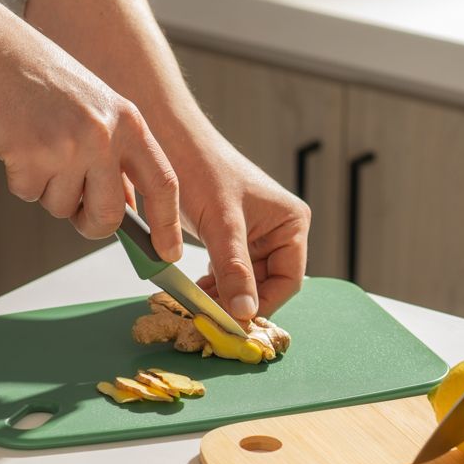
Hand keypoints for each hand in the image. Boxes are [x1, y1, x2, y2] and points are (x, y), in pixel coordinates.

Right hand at [0, 22, 181, 259]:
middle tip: (80, 213)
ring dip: (49, 192)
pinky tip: (20, 145)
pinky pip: (29, 195)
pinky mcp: (29, 154)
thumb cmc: (52, 85)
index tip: (169, 252)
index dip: (168, 224)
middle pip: (110, 215)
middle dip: (94, 225)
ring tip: (43, 149)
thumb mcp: (103, 113)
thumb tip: (130, 212)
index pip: (163, 184)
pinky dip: (21, 180)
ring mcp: (68, 146)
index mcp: (131, 124)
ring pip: (63, 208)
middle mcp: (104, 136)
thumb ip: (120, 158)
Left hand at [177, 138, 309, 321]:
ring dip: (225, 296)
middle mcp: (280, 231)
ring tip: (200, 306)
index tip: (235, 322)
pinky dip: (215, 286)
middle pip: (268, 285)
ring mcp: (256, 236)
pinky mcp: (233, 239)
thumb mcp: (221, 224)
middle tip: (212, 319)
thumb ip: (235, 270)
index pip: (288, 280)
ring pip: (246, 282)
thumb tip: (245, 312)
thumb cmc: (202, 170)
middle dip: (241, 302)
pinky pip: (230, 273)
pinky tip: (196, 292)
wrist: (171, 142)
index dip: (263, 303)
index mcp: (292, 224)